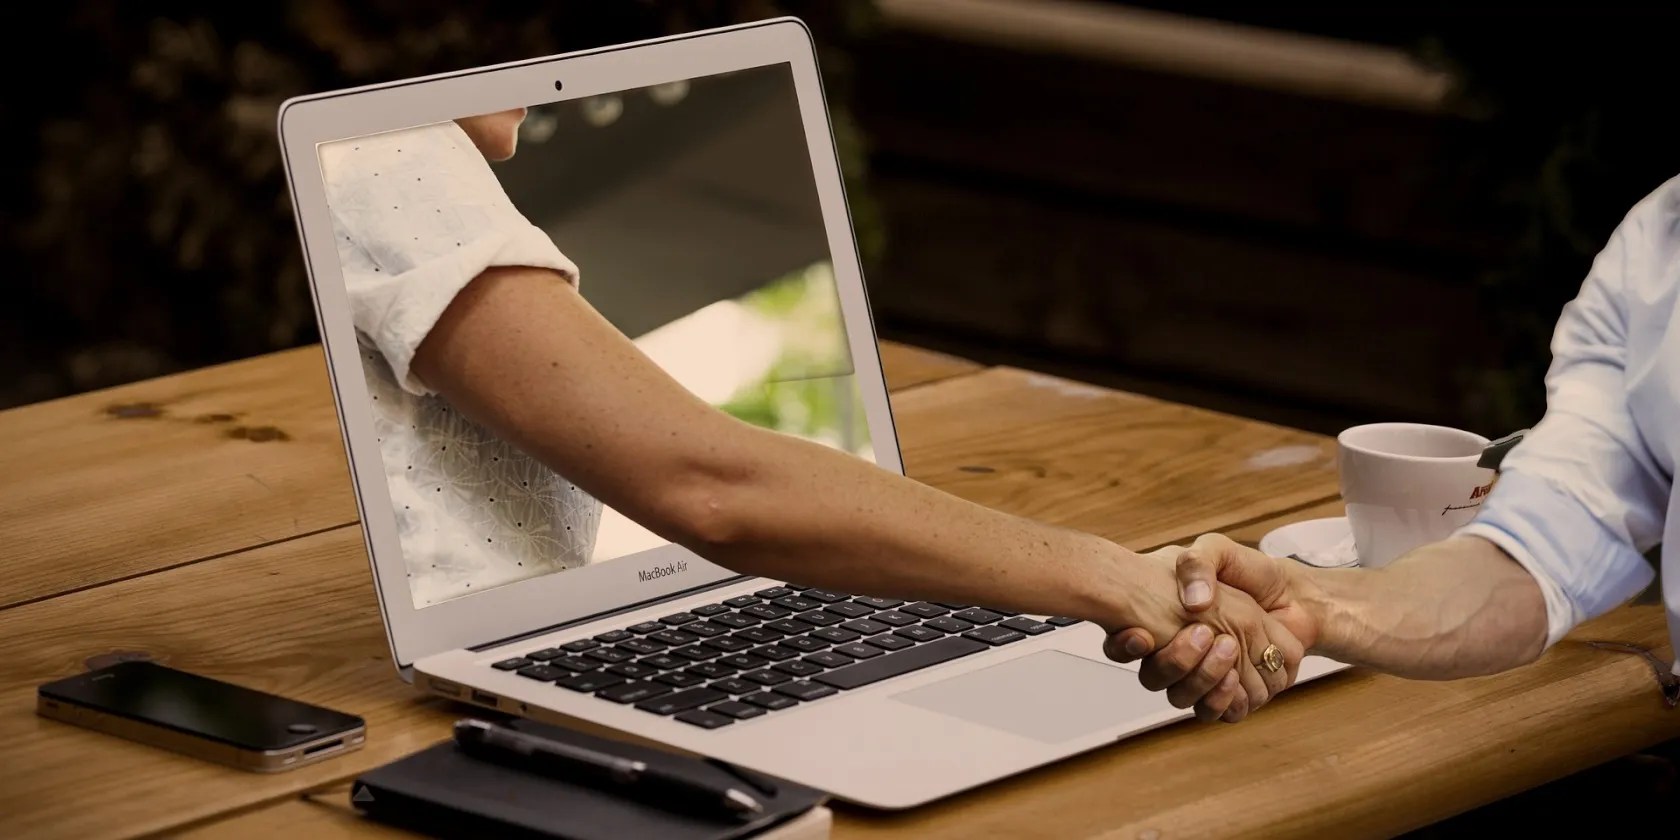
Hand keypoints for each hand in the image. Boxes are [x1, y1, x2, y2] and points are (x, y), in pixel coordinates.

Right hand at [1106, 534, 1316, 721]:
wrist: (1292, 593)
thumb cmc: (1248, 572)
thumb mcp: (1215, 551)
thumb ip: (1197, 564)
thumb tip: (1192, 603)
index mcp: (1162, 620)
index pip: (1125, 645)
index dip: (1124, 646)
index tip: (1141, 634)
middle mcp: (1178, 653)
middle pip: (1155, 678)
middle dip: (1175, 661)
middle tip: (1203, 633)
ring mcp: (1204, 675)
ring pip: (1184, 698)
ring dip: (1202, 679)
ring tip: (1226, 649)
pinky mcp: (1233, 693)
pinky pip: (1218, 712)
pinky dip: (1224, 698)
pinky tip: (1235, 676)